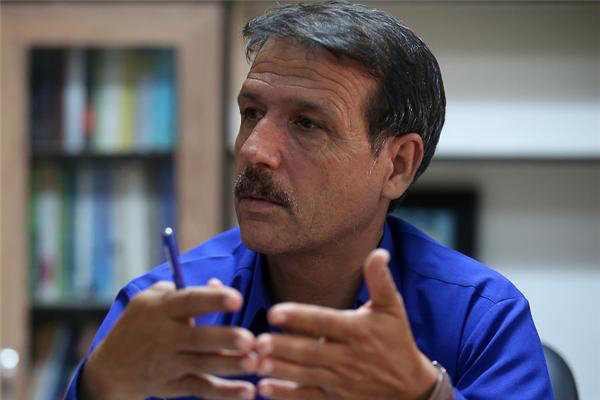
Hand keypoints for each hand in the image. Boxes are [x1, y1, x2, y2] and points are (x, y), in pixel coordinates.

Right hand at [80, 279, 257, 399]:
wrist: (110, 369)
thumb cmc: (139, 324)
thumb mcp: (151, 301)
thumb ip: (185, 291)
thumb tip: (218, 285)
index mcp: (161, 309)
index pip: (189, 302)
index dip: (213, 300)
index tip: (237, 299)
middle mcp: (164, 336)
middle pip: (198, 338)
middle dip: (224, 339)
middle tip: (250, 339)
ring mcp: (168, 363)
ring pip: (203, 365)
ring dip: (230, 365)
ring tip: (254, 362)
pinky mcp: (173, 385)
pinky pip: (201, 388)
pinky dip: (224, 393)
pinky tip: (247, 391)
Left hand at [255, 249, 436, 399]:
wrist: (409, 386)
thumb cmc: (396, 340)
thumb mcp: (392, 308)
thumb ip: (380, 280)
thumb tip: (379, 252)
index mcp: (358, 331)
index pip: (325, 322)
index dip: (300, 317)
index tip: (274, 312)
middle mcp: (348, 356)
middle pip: (311, 351)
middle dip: (284, 347)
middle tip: (258, 341)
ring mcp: (341, 380)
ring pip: (306, 374)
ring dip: (280, 369)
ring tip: (256, 362)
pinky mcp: (335, 398)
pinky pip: (308, 397)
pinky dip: (287, 394)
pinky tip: (265, 389)